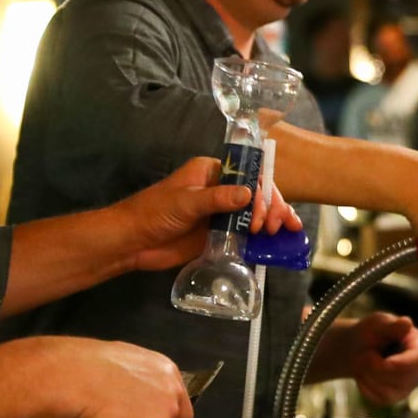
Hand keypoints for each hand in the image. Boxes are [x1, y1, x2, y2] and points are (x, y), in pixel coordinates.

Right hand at [41, 337, 195, 417]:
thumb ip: (134, 383)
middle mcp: (173, 387)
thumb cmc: (77, 370)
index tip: (123, 416)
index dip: (146, 416)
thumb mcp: (116, 367)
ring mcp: (168, 411)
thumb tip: (129, 399)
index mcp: (164, 368)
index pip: (171, 402)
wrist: (66, 378)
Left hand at [114, 157, 302, 272]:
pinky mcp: (217, 235)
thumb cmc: (154, 212)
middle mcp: (219, 190)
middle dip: (270, 208)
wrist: (133, 242)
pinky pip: (243, 234)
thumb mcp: (186, 202)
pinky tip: (275, 244)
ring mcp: (219, 214)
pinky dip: (260, 238)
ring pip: (253, 214)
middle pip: (255, 195)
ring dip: (271, 221)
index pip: (247, 175)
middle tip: (272, 227)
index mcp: (211, 172)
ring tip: (285, 232)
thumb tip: (249, 194)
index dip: (263, 190)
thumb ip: (217, 198)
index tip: (266, 210)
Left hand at [315, 313, 417, 407]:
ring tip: (365, 363)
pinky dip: (367, 388)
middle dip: (378, 369)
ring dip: (370, 378)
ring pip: (390, 391)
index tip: (385, 363)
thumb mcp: (377, 324)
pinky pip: (380, 399)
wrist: (357, 349)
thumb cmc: (370, 333)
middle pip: (403, 378)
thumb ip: (391, 326)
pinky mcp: (395, 396)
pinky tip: (364, 376)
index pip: (417, 359)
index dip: (401, 363)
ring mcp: (408, 384)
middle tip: (366, 355)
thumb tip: (407, 322)